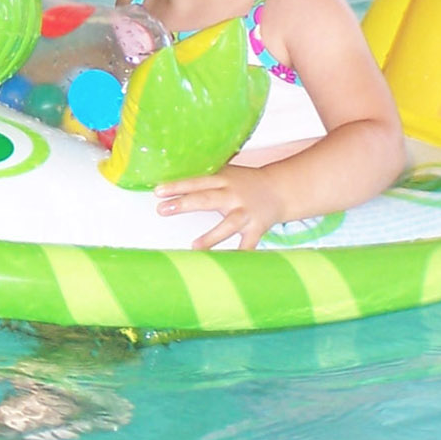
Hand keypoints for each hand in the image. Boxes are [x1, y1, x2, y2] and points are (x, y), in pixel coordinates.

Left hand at [154, 164, 285, 250]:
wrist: (282, 189)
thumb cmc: (245, 182)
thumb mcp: (226, 174)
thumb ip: (204, 179)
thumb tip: (171, 180)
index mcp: (224, 179)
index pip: (197, 181)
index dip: (177, 186)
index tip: (158, 191)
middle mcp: (234, 195)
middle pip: (207, 199)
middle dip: (184, 204)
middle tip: (162, 210)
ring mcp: (246, 213)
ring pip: (228, 225)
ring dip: (212, 236)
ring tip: (194, 246)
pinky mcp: (257, 229)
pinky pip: (248, 245)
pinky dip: (240, 255)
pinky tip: (227, 265)